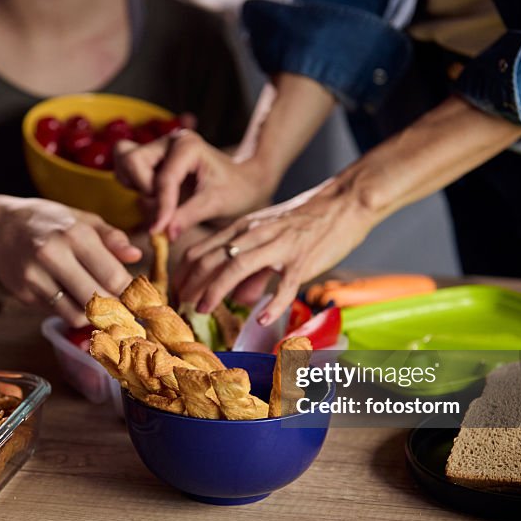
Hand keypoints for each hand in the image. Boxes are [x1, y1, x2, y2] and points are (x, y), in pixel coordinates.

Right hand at [0, 197, 140, 324]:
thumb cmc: (49, 222)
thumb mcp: (82, 220)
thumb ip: (112, 238)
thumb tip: (136, 256)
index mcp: (75, 234)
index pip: (113, 277)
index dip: (130, 293)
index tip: (136, 297)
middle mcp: (53, 255)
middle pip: (97, 299)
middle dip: (115, 309)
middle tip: (123, 308)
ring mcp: (35, 276)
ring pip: (76, 314)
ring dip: (93, 316)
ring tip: (100, 306)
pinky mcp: (24, 293)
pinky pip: (58, 313)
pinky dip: (71, 311)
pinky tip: (73, 299)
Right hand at [114, 131, 275, 238]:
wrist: (243, 183)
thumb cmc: (235, 190)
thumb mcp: (215, 204)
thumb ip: (188, 217)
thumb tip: (164, 233)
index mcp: (188, 146)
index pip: (163, 178)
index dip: (160, 207)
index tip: (158, 232)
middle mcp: (169, 141)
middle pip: (133, 160)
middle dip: (144, 189)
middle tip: (162, 210)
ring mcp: (158, 148)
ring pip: (125, 160)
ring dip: (136, 185)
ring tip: (158, 202)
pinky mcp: (151, 158)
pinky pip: (126, 168)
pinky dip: (134, 185)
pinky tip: (154, 197)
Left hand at [176, 180, 375, 324]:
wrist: (344, 202)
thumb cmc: (307, 222)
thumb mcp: (270, 239)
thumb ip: (254, 269)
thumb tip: (241, 299)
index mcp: (243, 228)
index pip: (202, 250)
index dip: (184, 274)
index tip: (176, 293)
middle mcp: (255, 234)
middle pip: (212, 259)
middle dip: (192, 285)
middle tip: (182, 305)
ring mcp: (278, 247)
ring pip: (237, 267)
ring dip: (215, 290)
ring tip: (203, 309)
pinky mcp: (302, 260)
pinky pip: (283, 285)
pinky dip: (272, 304)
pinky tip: (262, 318)